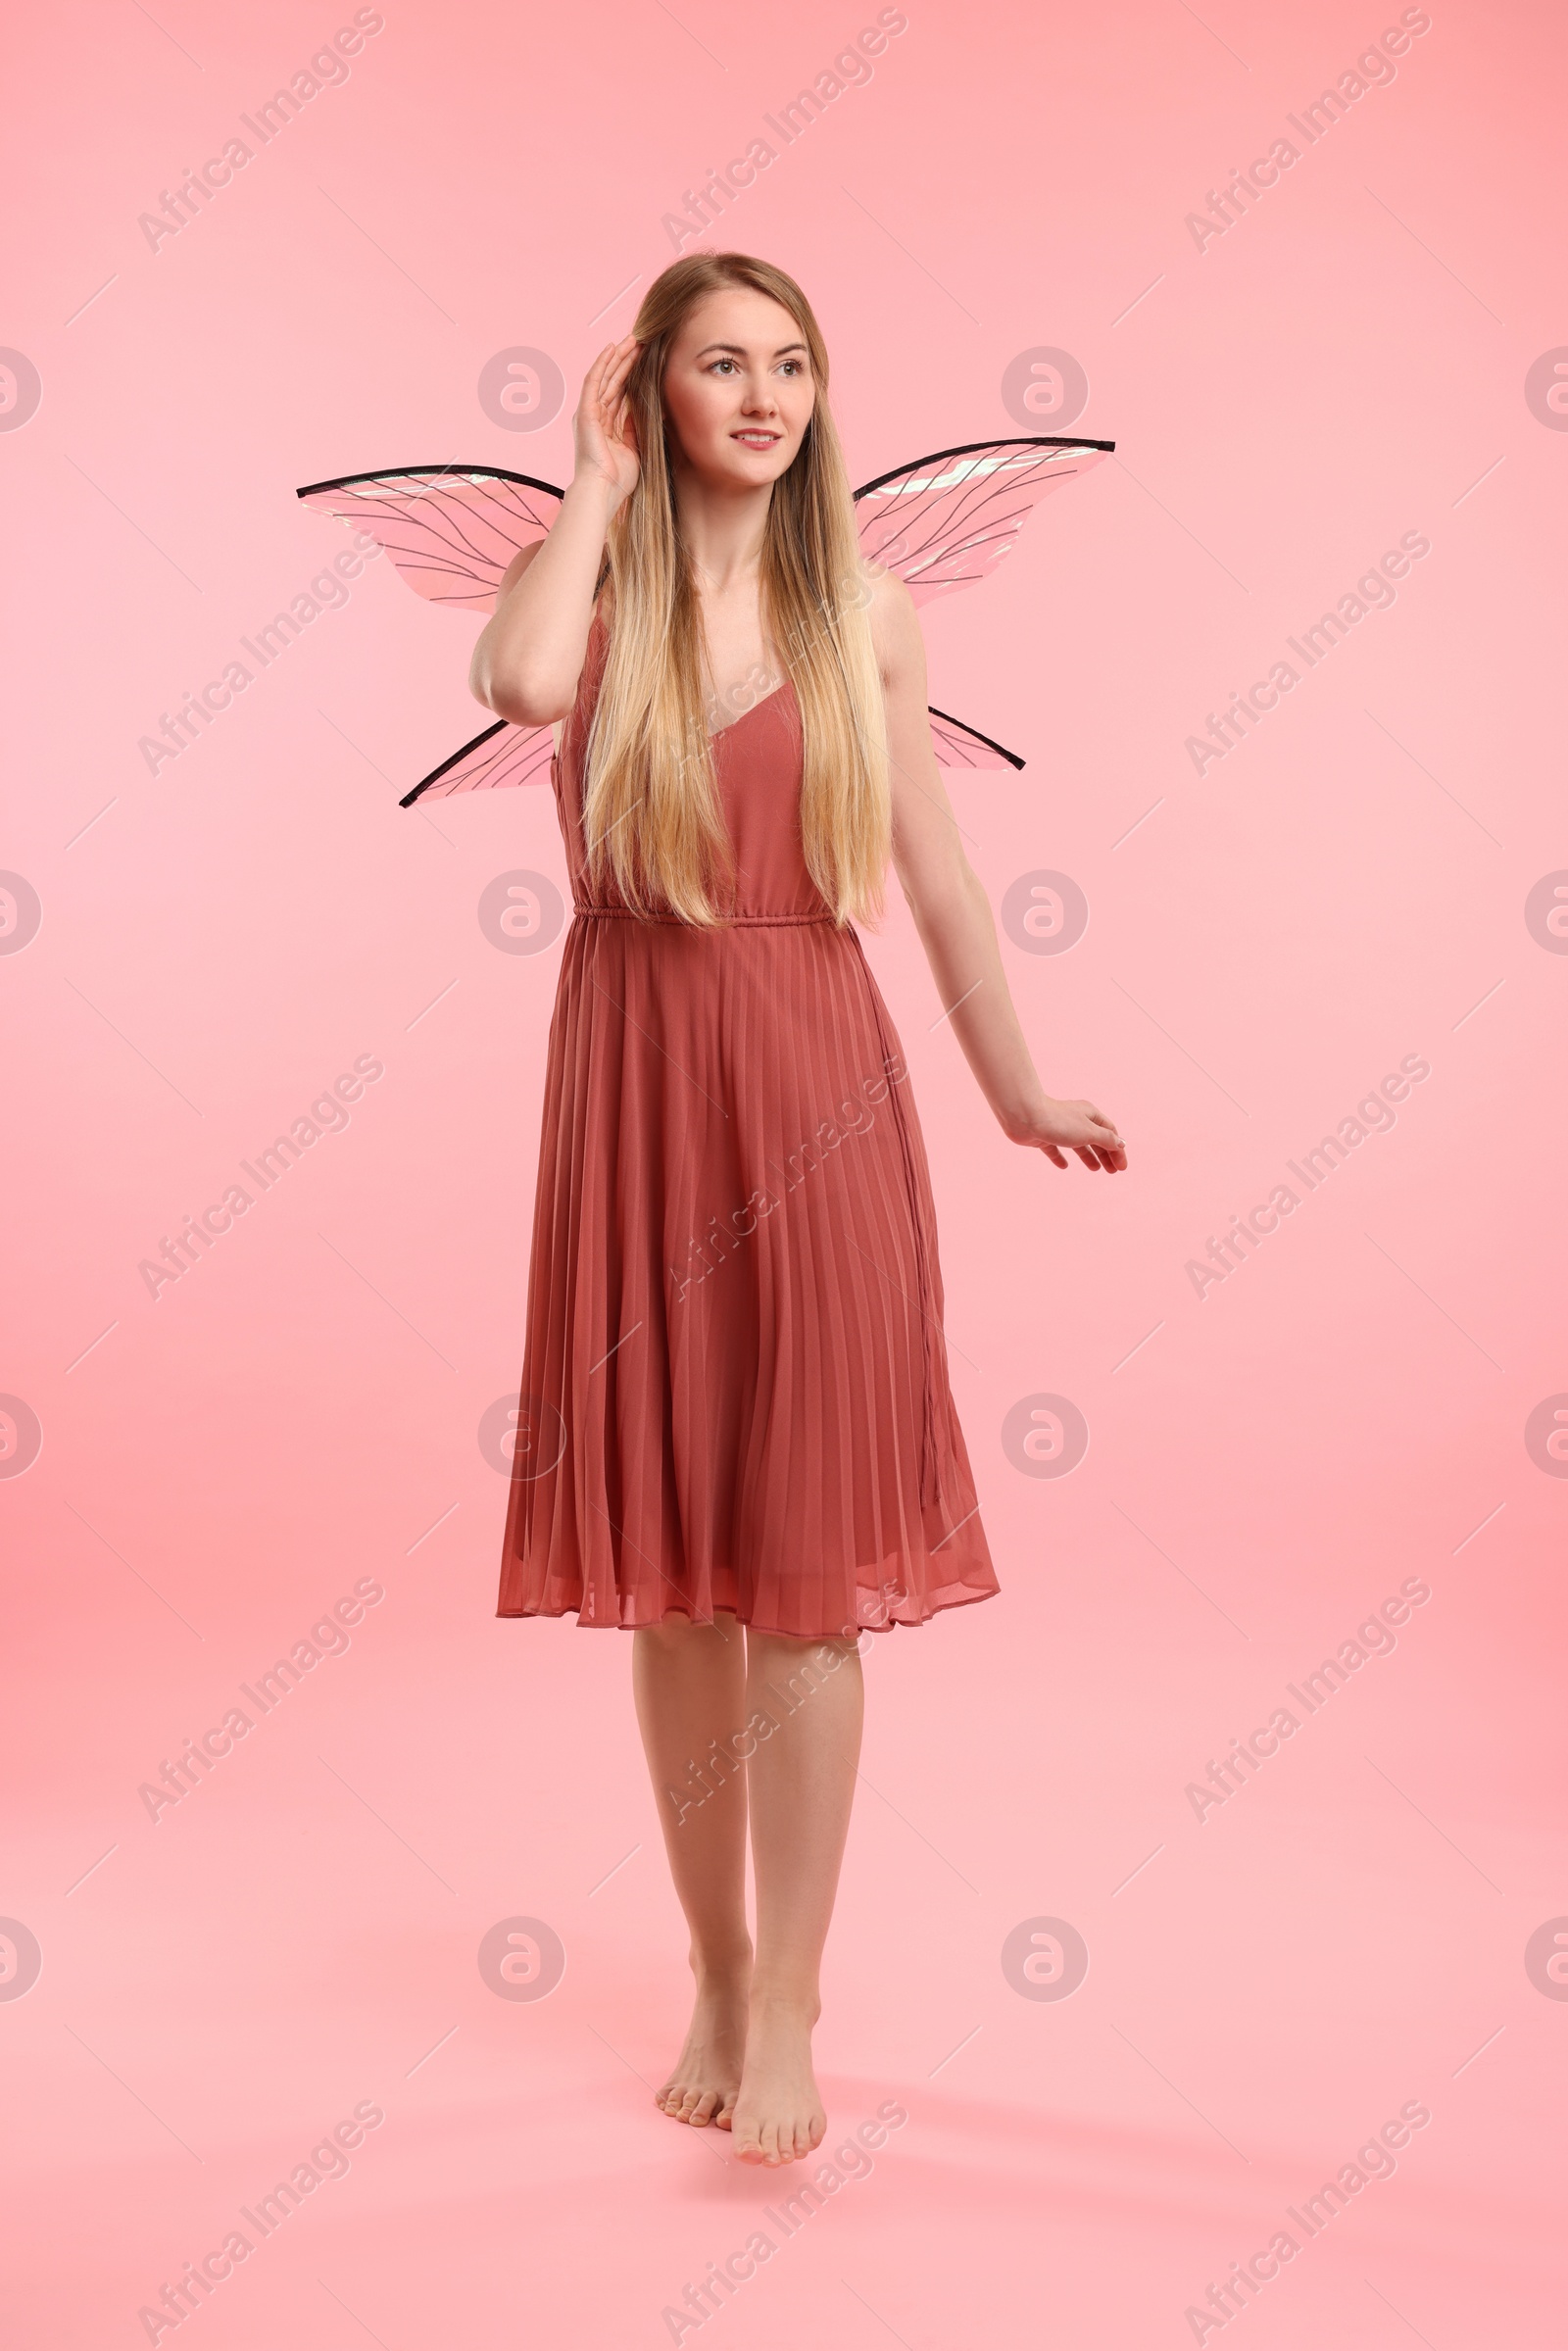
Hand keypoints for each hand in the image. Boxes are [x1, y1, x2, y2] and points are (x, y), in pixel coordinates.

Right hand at [572, 333, 640, 512]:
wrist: (602, 492)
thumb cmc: (618, 480)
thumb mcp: (636, 448)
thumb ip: (639, 428)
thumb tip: (653, 410)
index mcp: (608, 426)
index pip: (623, 393)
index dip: (634, 375)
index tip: (648, 359)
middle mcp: (597, 416)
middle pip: (614, 381)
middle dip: (627, 360)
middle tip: (641, 341)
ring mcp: (589, 413)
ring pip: (606, 377)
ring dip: (618, 357)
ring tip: (631, 339)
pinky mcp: (585, 412)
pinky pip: (593, 382)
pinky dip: (602, 364)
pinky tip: (611, 348)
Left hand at [1011, 1098, 1126, 1172]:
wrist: (1025, 1117)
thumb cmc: (1059, 1122)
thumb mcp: (1089, 1132)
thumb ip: (1106, 1139)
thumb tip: (1121, 1143)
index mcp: (1090, 1114)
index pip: (1110, 1133)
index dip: (1118, 1150)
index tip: (1122, 1167)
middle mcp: (1076, 1119)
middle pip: (1095, 1139)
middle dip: (1105, 1155)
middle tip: (1112, 1171)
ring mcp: (1059, 1128)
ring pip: (1078, 1144)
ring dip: (1088, 1156)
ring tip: (1095, 1169)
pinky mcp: (1043, 1137)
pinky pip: (1054, 1149)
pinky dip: (1060, 1157)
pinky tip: (1064, 1166)